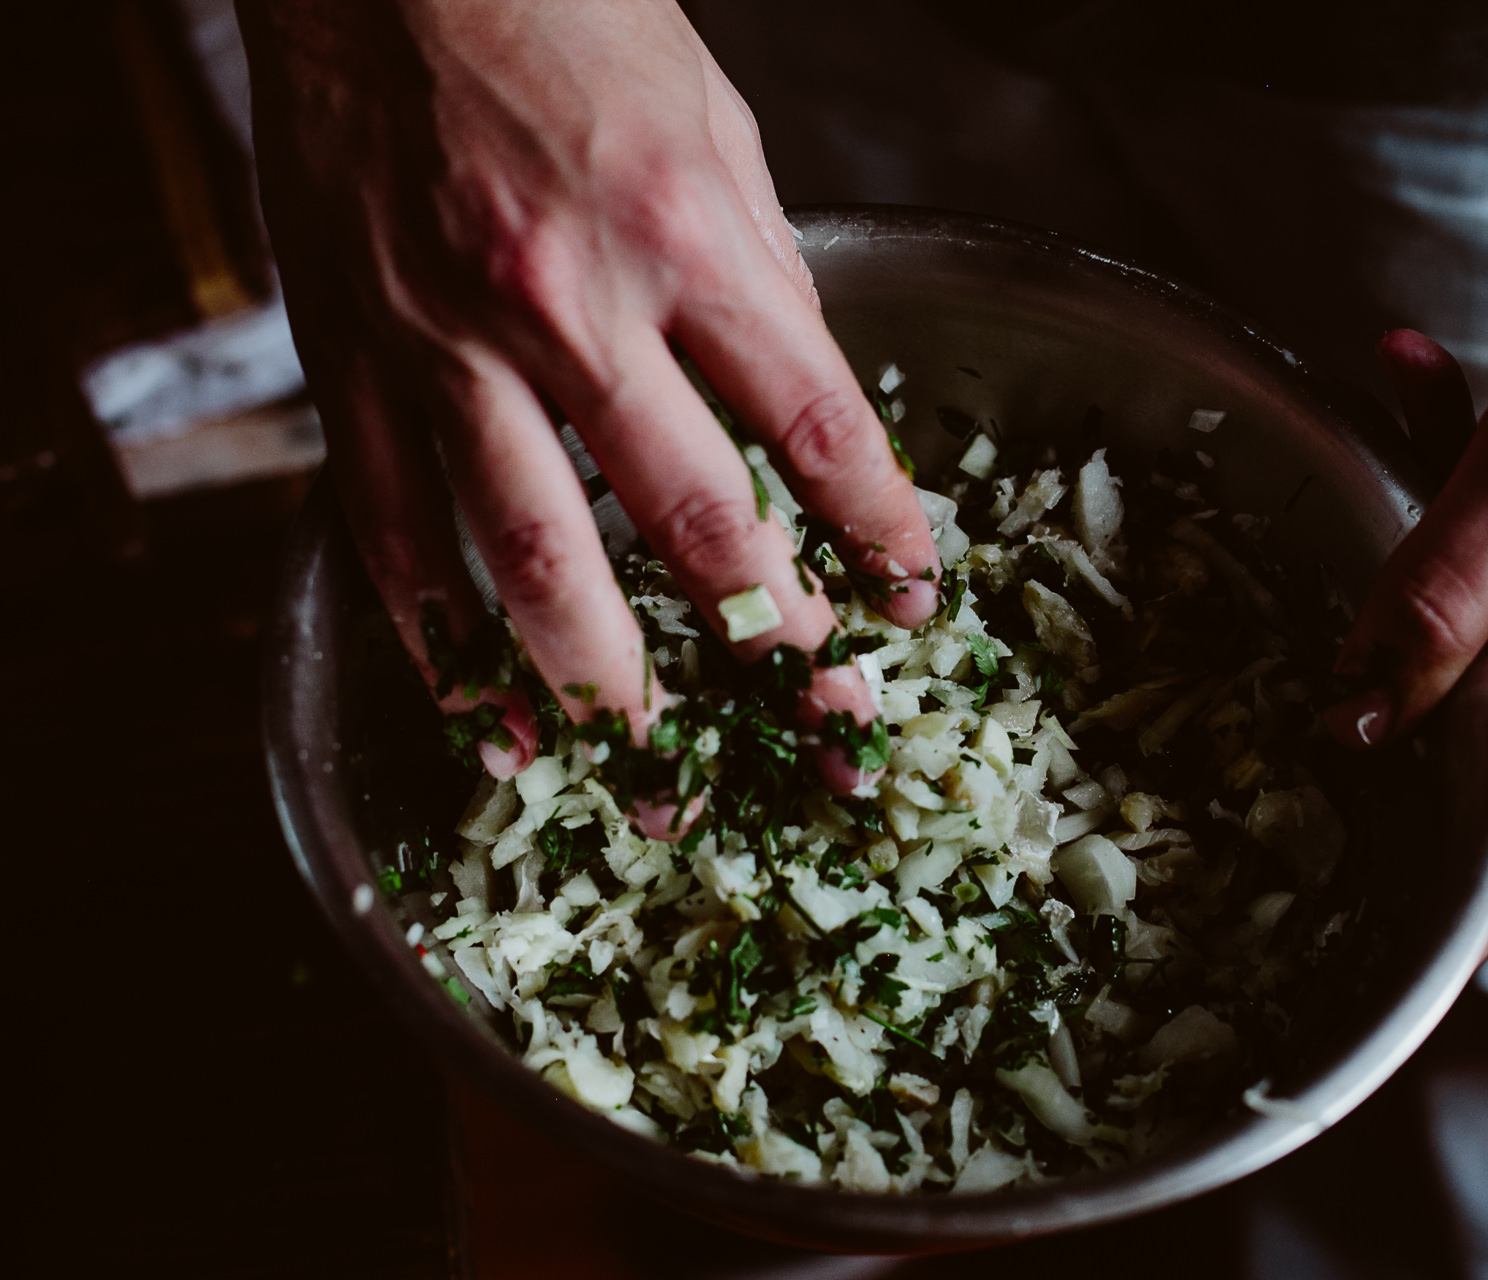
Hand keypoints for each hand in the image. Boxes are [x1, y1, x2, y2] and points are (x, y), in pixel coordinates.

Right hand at [240, 0, 935, 817]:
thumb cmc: (566, 25)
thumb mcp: (720, 132)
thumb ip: (767, 283)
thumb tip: (811, 417)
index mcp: (691, 238)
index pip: (819, 431)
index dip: (877, 538)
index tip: (908, 606)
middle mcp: (573, 305)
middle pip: (695, 525)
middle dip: (769, 646)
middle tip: (816, 729)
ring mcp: (449, 348)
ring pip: (537, 567)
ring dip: (608, 692)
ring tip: (659, 771)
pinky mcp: (354, 372)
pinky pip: (397, 546)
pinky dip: (449, 653)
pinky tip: (499, 727)